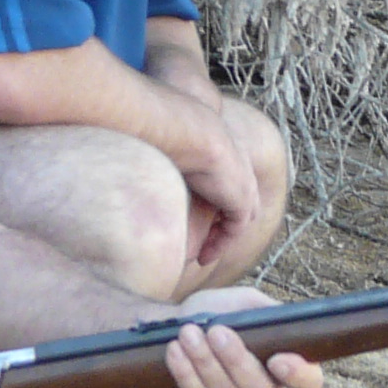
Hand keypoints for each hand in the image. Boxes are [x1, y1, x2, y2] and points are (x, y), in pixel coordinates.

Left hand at [153, 295, 321, 387]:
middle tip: (216, 331)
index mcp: (281, 365)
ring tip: (187, 333)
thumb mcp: (242, 302)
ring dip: (205, 363)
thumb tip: (281, 319)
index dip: (301, 376)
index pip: (309, 381)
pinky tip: (175, 351)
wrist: (169, 324)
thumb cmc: (212, 313)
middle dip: (236, 361)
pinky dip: (185, 373)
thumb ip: (265, 310)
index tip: (278, 359)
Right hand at [164, 94, 264, 269]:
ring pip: (239, 219)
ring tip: (203, 256)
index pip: (227, 180)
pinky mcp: (241, 200)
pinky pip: (234, 230)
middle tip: (205, 242)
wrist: (188, 131)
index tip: (196, 219)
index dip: (214, 200)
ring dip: (221, 239)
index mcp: (224, 149)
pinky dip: (220, 244)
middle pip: (241, 201)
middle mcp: (238, 166)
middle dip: (224, 223)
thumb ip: (167, 151)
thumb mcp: (170, 143)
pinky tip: (203, 257)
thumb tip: (143, 155)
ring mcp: (243, 183)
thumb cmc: (168, 130)